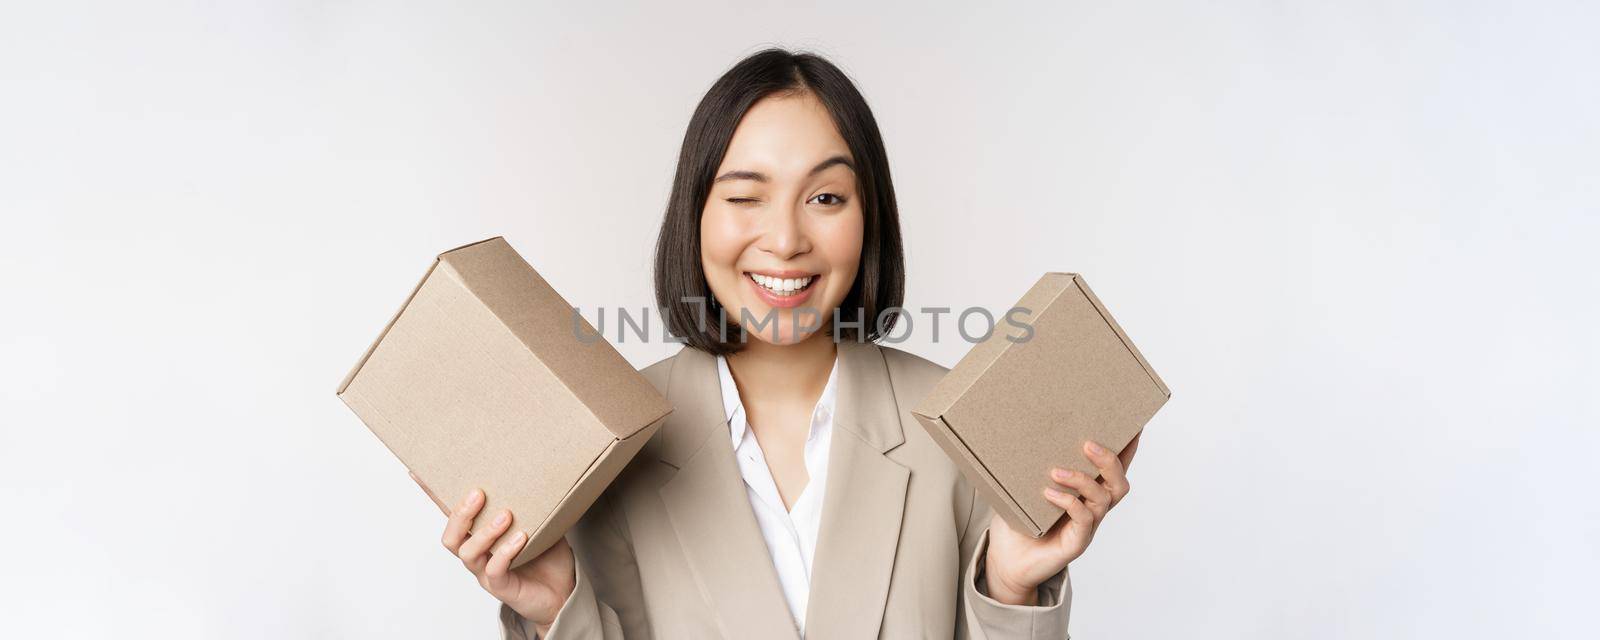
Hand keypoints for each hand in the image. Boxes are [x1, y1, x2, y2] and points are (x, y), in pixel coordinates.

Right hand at [422, 474, 575, 634]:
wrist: (563, 594)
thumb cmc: (548, 558)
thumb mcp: (542, 524)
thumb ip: (532, 504)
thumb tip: (533, 472)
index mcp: (480, 535)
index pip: (452, 514)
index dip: (433, 496)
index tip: (418, 473)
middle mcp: (478, 554)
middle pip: (452, 536)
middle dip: (460, 514)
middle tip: (478, 493)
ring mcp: (486, 572)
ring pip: (468, 553)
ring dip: (484, 532)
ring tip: (506, 515)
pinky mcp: (502, 587)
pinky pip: (494, 570)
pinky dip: (505, 553)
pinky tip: (521, 538)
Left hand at [982, 433, 1139, 605]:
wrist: (1007, 561)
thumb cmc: (1017, 523)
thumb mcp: (1021, 490)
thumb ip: (1028, 467)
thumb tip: (1018, 431)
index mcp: (1086, 494)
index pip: (1113, 470)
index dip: (1127, 450)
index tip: (1134, 426)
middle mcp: (1092, 509)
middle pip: (1118, 484)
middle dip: (1109, 461)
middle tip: (1088, 444)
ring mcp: (1086, 527)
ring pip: (1103, 499)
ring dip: (1082, 480)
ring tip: (1056, 471)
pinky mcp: (1076, 543)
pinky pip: (1083, 520)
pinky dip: (1069, 503)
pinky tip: (1049, 493)